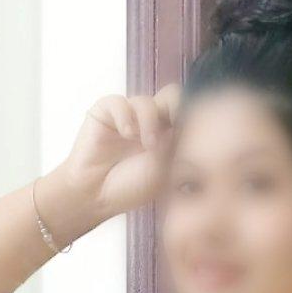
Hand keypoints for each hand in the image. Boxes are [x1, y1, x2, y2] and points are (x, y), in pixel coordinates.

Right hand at [52, 85, 182, 226]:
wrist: (97, 196)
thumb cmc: (132, 187)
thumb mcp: (165, 167)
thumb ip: (177, 141)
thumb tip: (191, 117)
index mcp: (168, 134)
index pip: (186, 111)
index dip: (191, 115)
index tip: (194, 131)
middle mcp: (149, 121)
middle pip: (170, 96)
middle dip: (175, 108)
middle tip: (176, 126)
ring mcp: (128, 116)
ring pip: (146, 101)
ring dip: (150, 122)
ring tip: (149, 146)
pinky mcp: (106, 112)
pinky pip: (118, 102)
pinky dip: (125, 116)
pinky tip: (126, 134)